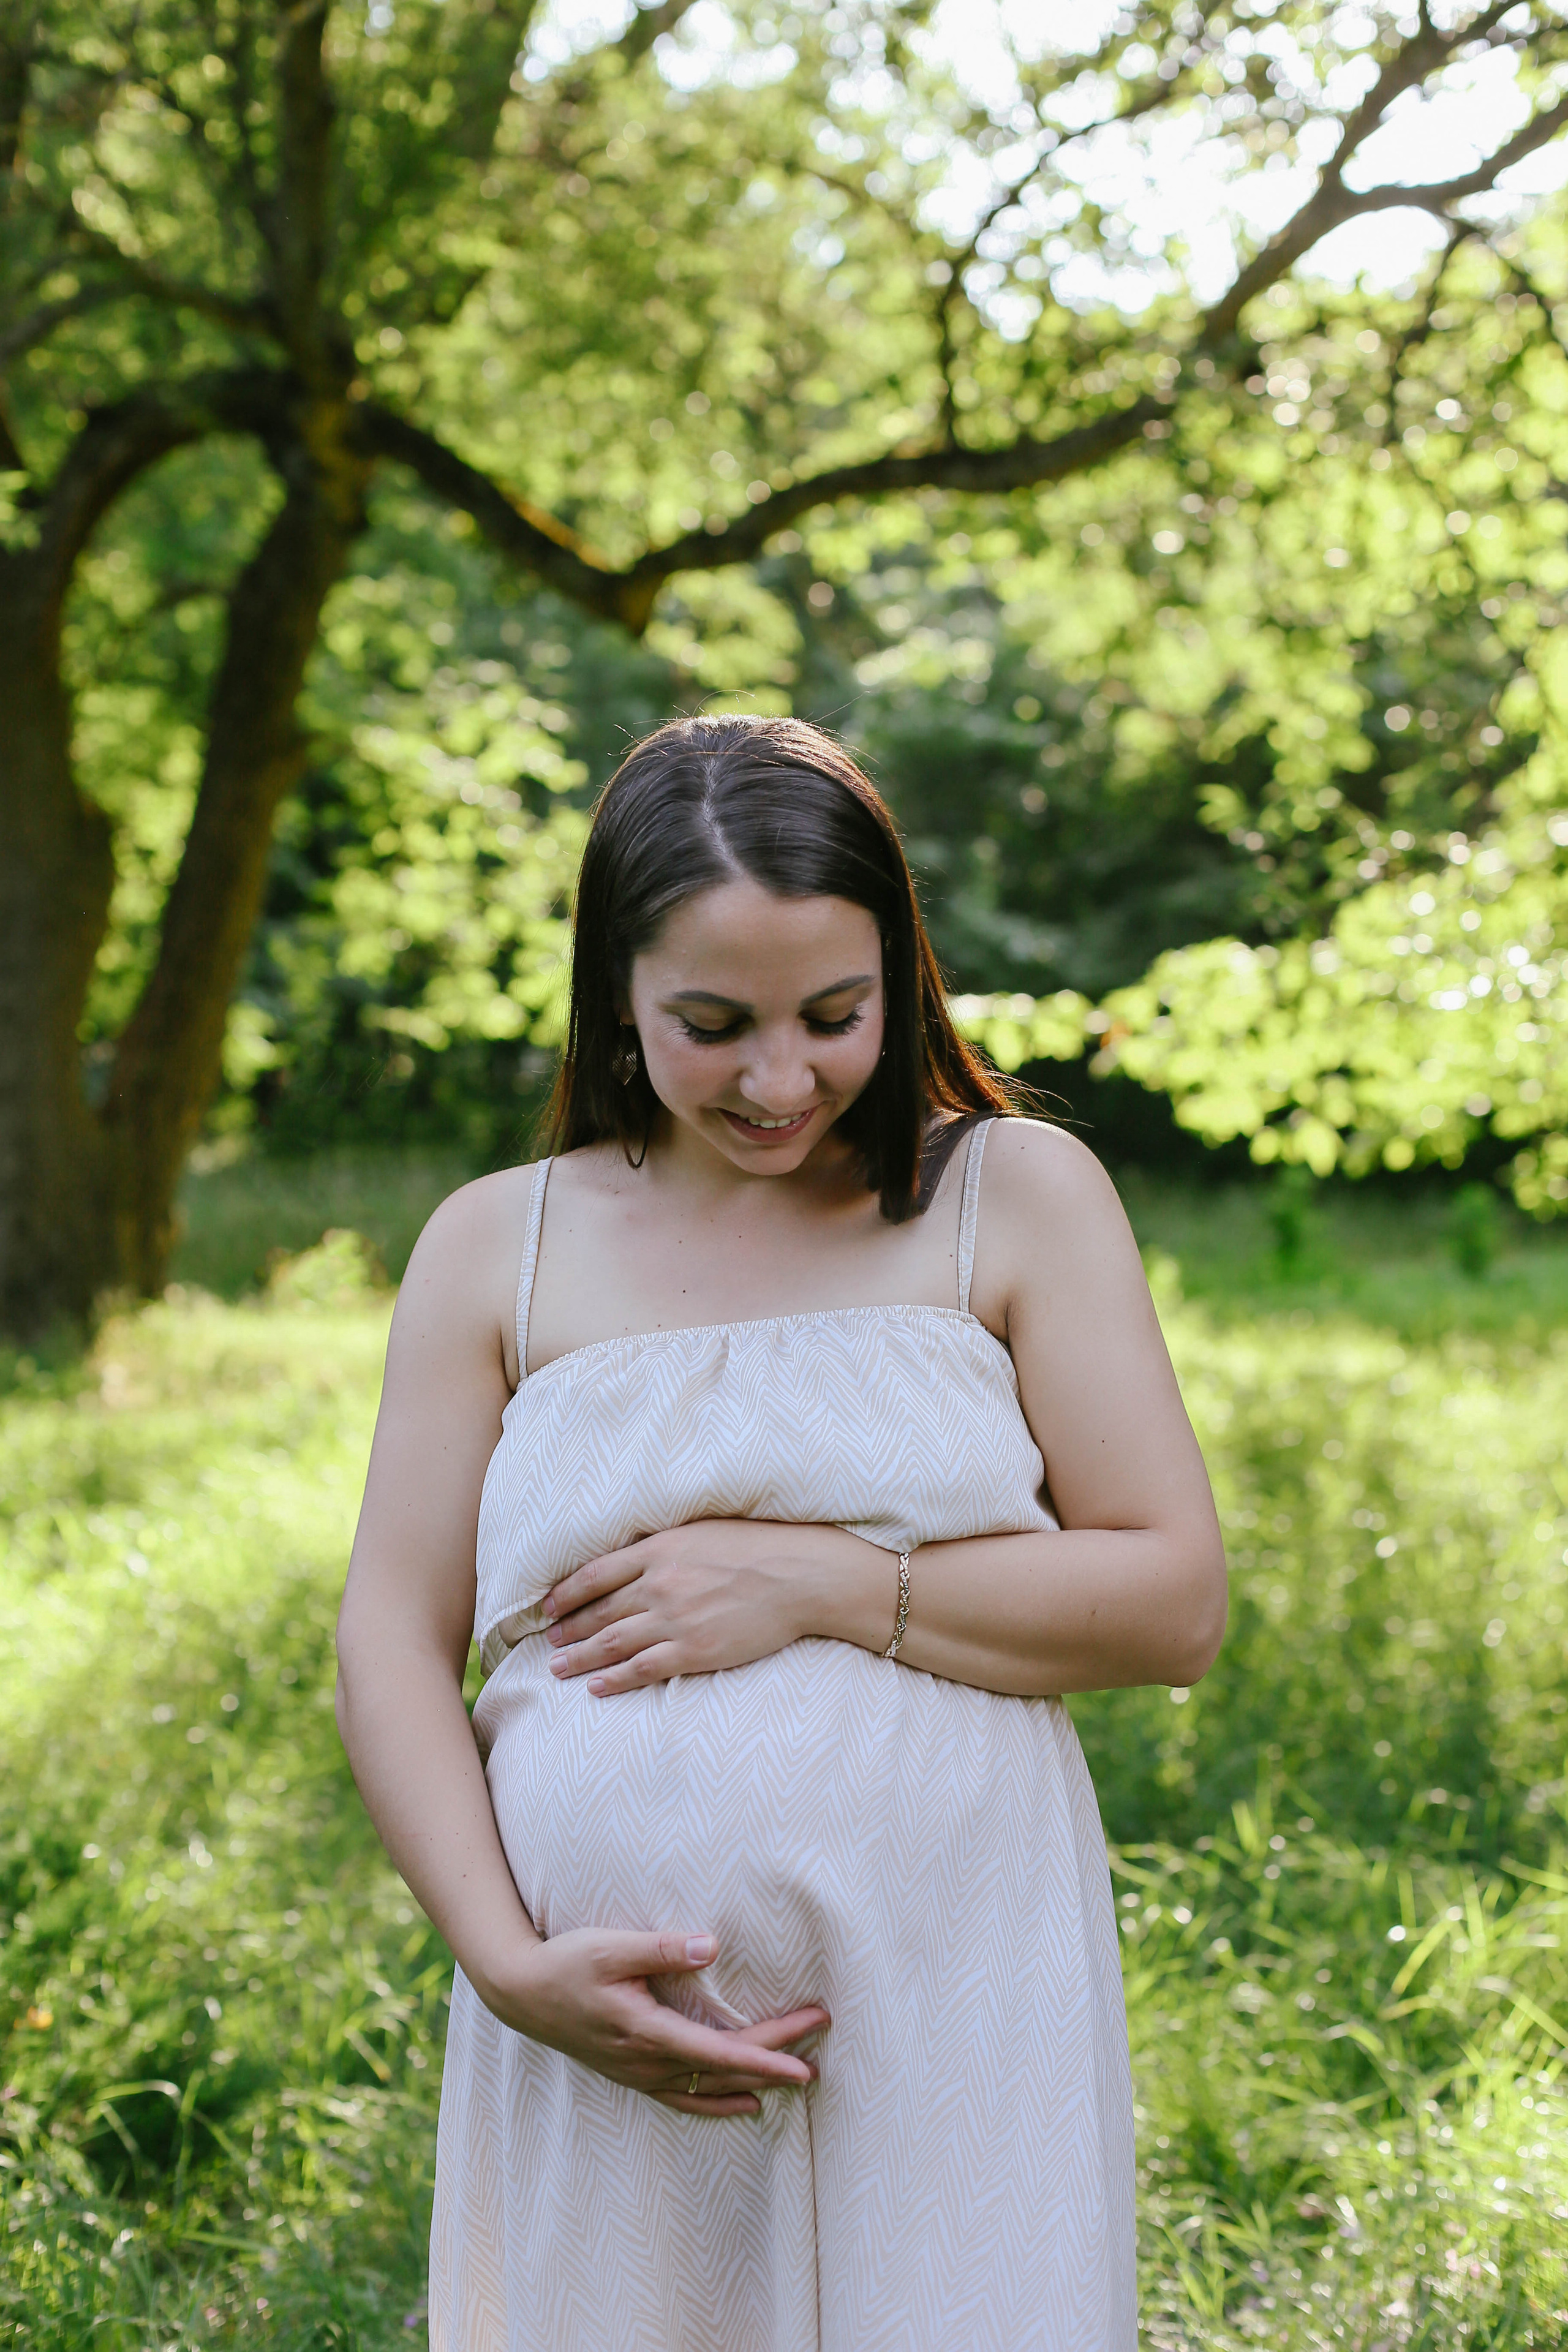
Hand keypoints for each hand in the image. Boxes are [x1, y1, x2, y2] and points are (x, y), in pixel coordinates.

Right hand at [481, 1927, 828, 2116]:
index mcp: (648, 2032)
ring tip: (802, 2078)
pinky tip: (744, 2104)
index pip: (722, 2051)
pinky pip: (684, 2097)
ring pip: (710, 2087)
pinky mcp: (632, 2072)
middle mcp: (648, 2062)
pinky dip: (718, 2102)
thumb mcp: (610, 1947)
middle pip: (725, 2067)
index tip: (806, 2060)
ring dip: (757, 2082)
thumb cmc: (567, 1963)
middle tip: (820, 2033)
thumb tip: (711, 1947)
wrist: (521, 1993)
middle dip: (777, 2056)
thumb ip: (660, 1948)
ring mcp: (640, 2073)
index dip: (768, 2057)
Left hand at [544, 1518, 872, 1694]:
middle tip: (546, 1641)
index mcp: (659, 1550)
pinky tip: (596, 1686)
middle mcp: (659, 1585)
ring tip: (557, 1667)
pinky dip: (615, 1679)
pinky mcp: (695, 1650)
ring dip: (581, 1656)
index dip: (567, 1592)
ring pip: (613, 1642)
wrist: (799, 1575)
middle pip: (600, 1611)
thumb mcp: (702, 1530)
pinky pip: (644, 1669)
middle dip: (568, 1628)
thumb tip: (633, 1554)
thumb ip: (664, 1545)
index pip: (596, 1574)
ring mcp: (676, 1620)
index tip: (548, 1605)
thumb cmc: (757, 1547)